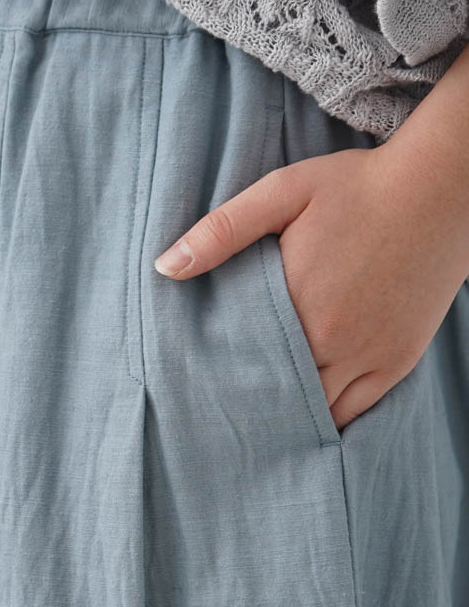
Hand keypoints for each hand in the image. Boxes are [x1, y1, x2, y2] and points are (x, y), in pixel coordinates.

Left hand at [152, 143, 468, 432]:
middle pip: (275, 392)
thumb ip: (222, 231)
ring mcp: (370, 356)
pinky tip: (302, 420)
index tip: (190, 385)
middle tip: (213, 413)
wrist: (442, 189)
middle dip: (246, 401)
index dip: (214, 376)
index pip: (240, 360)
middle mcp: (334, 340)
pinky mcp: (398, 361)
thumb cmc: (356, 186)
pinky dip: (326, 419)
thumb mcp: (282, 192)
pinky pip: (355, 411)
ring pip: (315, 412)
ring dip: (285, 415)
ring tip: (253, 418)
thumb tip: (166, 267)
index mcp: (297, 303)